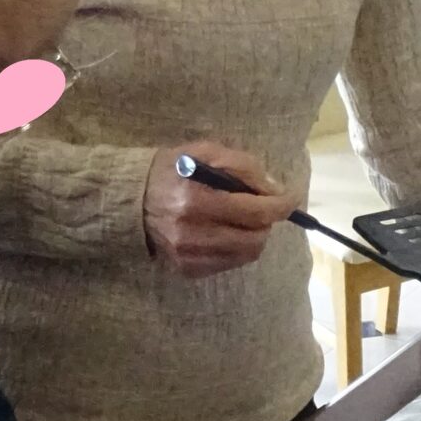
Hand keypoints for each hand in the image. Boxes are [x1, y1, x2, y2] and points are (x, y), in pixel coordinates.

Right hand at [145, 142, 300, 277]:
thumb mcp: (206, 152)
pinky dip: (235, 248)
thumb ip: (243, 167)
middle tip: (260, 207)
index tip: (291, 198)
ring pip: (246, 253)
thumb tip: (276, 190)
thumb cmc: (172, 169)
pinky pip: (228, 264)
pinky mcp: (186, 268)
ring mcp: (188, 255)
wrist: (130, 198)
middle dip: (267, 221)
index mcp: (196, 199)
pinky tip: (223, 232)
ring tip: (242, 219)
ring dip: (253, 235)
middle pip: (255, 236)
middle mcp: (192, 232)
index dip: (282, 205)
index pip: (255, 210)